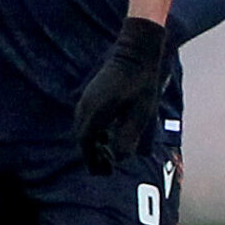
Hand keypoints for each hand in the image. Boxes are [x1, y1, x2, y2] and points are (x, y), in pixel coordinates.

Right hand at [72, 17, 167, 174]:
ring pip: (83, 129)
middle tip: (107, 169)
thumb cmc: (141, 83)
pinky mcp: (91, 94)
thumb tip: (120, 158)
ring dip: (93, 144)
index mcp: (95, 113)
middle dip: (93, 155)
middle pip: (82, 138)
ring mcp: (86, 98)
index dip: (93, 161)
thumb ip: (129, 137)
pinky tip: (107, 136)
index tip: (103, 172)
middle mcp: (85, 106)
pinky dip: (94, 132)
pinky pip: (87, 119)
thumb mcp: (141, 114)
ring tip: (108, 156)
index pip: (86, 144)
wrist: (136, 52)